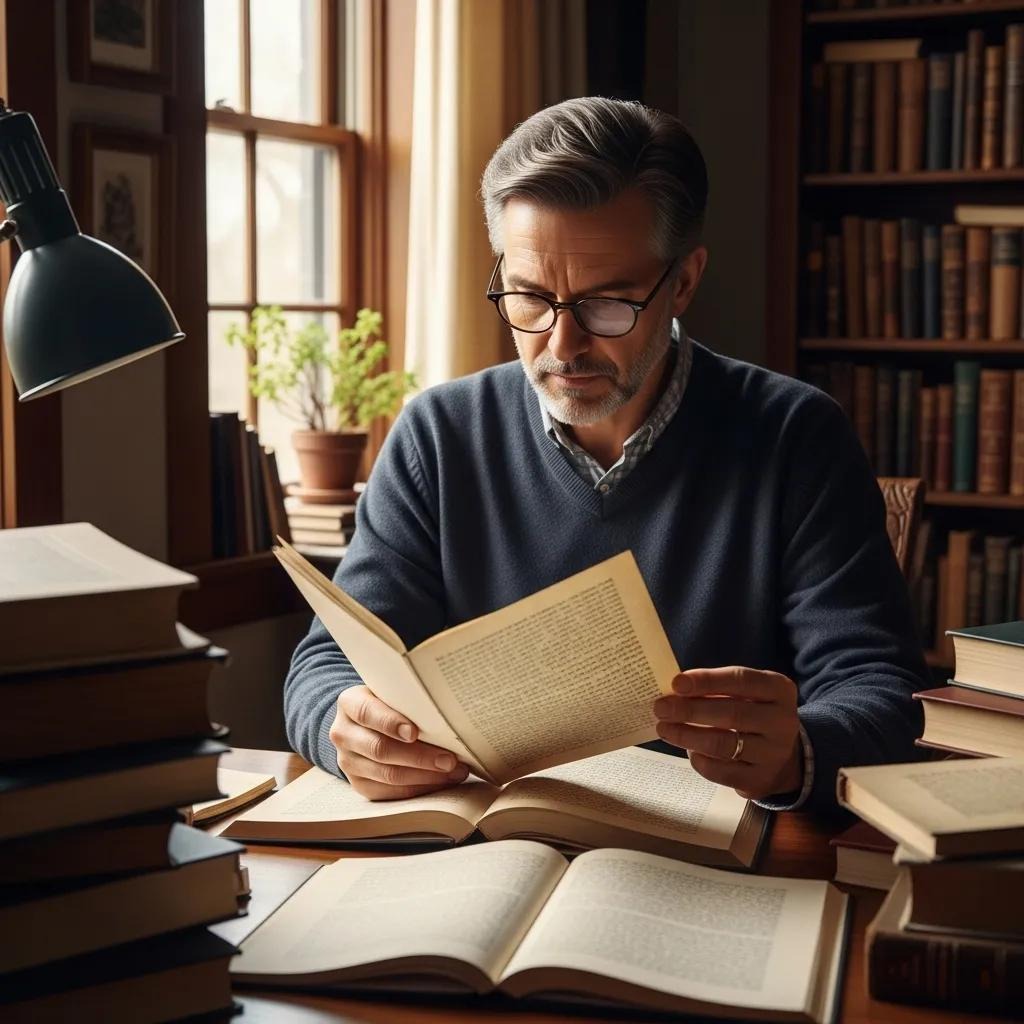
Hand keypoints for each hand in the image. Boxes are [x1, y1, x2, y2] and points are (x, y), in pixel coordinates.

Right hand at [330, 685, 468, 799]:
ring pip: (388, 775)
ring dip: (426, 776)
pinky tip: (442, 782)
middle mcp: (344, 734)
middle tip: (450, 760)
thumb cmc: (387, 703)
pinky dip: (419, 789)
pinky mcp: (359, 785)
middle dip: (420, 757)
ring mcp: (349, 763)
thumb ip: (408, 698)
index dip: (391, 723)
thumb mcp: (390, 692)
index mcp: (350, 704)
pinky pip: (391, 792)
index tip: (415, 732)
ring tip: (455, 772)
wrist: (362, 724)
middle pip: (381, 749)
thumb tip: (447, 711)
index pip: (368, 713)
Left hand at [653, 667, 802, 800]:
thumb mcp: (745, 693)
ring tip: (664, 728)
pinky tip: (687, 750)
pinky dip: (699, 760)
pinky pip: (722, 771)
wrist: (782, 755)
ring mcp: (774, 754)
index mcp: (779, 689)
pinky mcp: (760, 780)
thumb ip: (715, 688)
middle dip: (691, 710)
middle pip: (732, 713)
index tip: (676, 683)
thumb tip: (673, 691)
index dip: (707, 681)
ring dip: (687, 735)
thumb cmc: (752, 712)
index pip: (741, 680)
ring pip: (724, 744)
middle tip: (661, 708)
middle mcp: (782, 721)